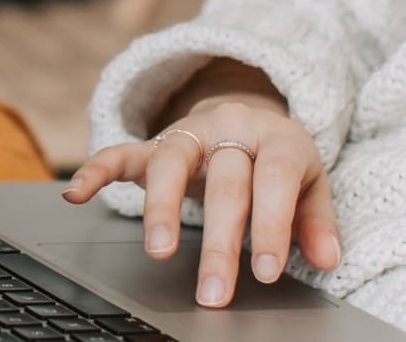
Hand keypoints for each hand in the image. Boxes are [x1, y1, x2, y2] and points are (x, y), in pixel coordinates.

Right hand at [60, 97, 340, 308]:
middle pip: (225, 181)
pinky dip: (96, 170)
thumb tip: (329, 258)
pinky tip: (76, 194)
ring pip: (171, 161)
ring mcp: (190, 133)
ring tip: (160, 252)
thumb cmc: (279, 160)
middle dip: (220, 241)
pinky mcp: (155, 142)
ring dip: (162, 207)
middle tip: (215, 291)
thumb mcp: (310, 183)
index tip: (267, 272)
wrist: (248, 114)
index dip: (272, 225)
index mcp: (277, 138)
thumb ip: (317, 221)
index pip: (274, 179)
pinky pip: (121, 151)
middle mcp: (231, 129)